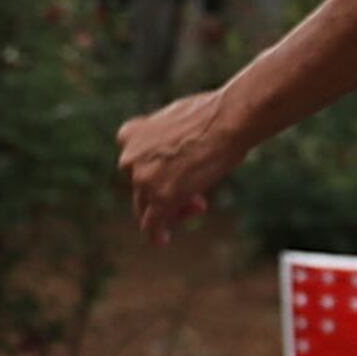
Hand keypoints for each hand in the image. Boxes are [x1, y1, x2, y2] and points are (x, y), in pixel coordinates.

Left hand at [118, 87, 248, 242]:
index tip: (177, 173)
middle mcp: (129, 157)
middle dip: (166, 192)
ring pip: (149, 207)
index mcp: (130, 134)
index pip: (135, 164)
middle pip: (141, 188)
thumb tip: (175, 154)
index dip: (157, 172)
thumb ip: (166, 140)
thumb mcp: (177, 120)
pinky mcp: (160, 198)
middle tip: (196, 194)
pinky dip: (156, 234)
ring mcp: (143, 179)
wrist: (227, 120)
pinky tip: (163, 240)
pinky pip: (151, 224)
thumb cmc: (214, 114)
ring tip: (200, 205)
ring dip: (172, 209)